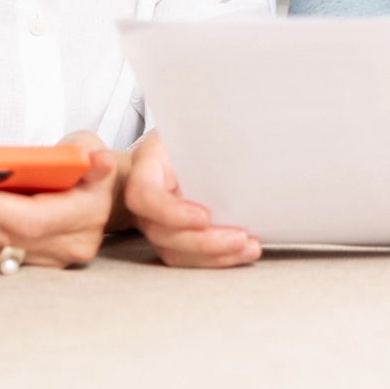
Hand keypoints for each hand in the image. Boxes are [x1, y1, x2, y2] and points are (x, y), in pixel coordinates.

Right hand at [122, 132, 259, 268]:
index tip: (203, 217)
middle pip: (161, 232)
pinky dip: (216, 260)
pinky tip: (241, 252)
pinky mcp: (172, 238)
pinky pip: (189, 259)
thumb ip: (205, 137)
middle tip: (237, 238)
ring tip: (246, 247)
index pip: (144, 195)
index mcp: (145, 167)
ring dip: (213, 256)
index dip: (171, 212)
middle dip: (202, 242)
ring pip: (174, 251)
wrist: (176, 154)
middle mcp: (145, 201)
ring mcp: (155, 223)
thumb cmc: (183, 141)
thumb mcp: (192, 128)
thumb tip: (239, 141)